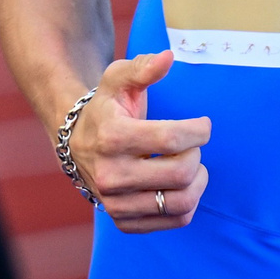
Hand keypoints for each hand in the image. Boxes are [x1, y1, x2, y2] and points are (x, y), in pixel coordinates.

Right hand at [69, 50, 204, 233]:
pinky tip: (180, 185)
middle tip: (192, 145)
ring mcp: (115, 202)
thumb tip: (167, 57)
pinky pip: (173, 220)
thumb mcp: (118, 80)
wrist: (76, 142)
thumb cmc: (106, 107)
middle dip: (197, 155)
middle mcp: (110, 175)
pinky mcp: (123, 221)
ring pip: (181, 203)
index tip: (204, 125)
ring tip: (191, 166)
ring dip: (198, 182)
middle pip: (181, 173)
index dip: (199, 131)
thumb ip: (143, 68)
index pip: (171, 140)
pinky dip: (187, 204)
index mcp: (112, 137)